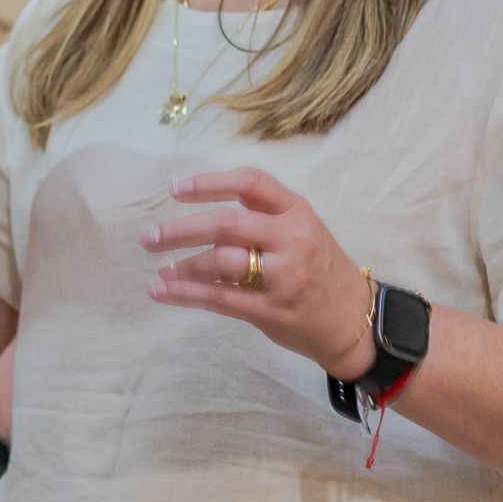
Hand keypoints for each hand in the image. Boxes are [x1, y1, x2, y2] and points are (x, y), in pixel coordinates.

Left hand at [144, 168, 376, 376]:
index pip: (250, 183)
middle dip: (180, 230)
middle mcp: (292, 239)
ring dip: (182, 266)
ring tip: (160, 269)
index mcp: (296, 211)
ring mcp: (283, 276)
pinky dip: (184, 294)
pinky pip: (219, 298)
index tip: (175, 190)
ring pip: (220, 262)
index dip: (209, 183)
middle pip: (226, 224)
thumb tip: (202, 198)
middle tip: (149, 236)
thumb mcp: (302, 227)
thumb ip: (261, 211)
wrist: (353, 318)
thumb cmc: (317, 266)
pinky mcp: (272, 310)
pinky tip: (162, 291)